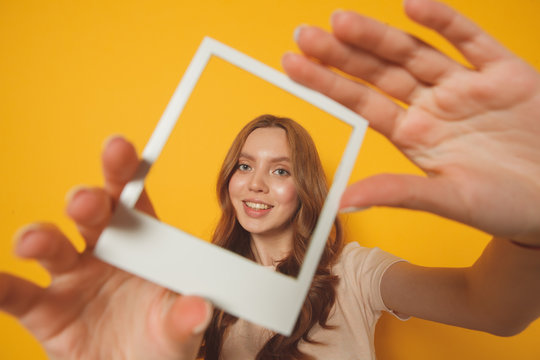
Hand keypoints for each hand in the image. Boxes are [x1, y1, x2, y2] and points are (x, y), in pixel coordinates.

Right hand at [0, 137, 210, 359]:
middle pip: (94, 213)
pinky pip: (20, 295)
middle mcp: (104, 250)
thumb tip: (199, 309)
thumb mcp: (179, 332)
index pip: (135, 198)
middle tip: (87, 200)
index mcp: (143, 242)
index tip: (119, 147)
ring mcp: (72, 278)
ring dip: (41, 238)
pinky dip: (5, 287)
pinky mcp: (45, 311)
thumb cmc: (160, 338)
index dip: (126, 171)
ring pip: (53, 246)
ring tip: (35, 241)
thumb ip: (185, 319)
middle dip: (88, 201)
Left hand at [282, 0, 539, 244]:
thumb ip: (397, 193)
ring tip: (340, 21)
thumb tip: (342, 202)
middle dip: (341, 53)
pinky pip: (471, 40)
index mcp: (414, 135)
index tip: (292, 65)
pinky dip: (445, 21)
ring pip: (415, 52)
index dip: (326, 83)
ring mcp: (467, 86)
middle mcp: (433, 106)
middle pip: (379, 72)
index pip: (361, 102)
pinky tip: (413, 6)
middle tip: (303, 34)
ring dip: (379, 35)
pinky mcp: (506, 73)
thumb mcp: (448, 200)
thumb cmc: (504, 205)